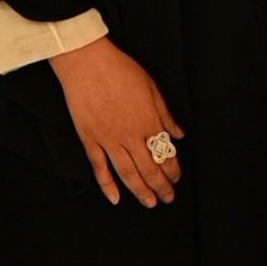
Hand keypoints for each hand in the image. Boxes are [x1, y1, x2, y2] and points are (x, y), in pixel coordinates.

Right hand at [50, 37, 184, 208]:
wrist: (87, 62)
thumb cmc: (121, 70)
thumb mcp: (152, 88)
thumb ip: (165, 115)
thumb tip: (179, 134)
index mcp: (148, 121)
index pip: (164, 154)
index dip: (172, 170)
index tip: (177, 178)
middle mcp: (130, 135)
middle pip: (149, 169)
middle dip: (161, 186)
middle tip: (168, 198)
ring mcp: (108, 139)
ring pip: (127, 173)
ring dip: (140, 191)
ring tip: (149, 203)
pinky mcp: (89, 139)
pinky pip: (99, 167)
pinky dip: (107, 185)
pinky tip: (115, 198)